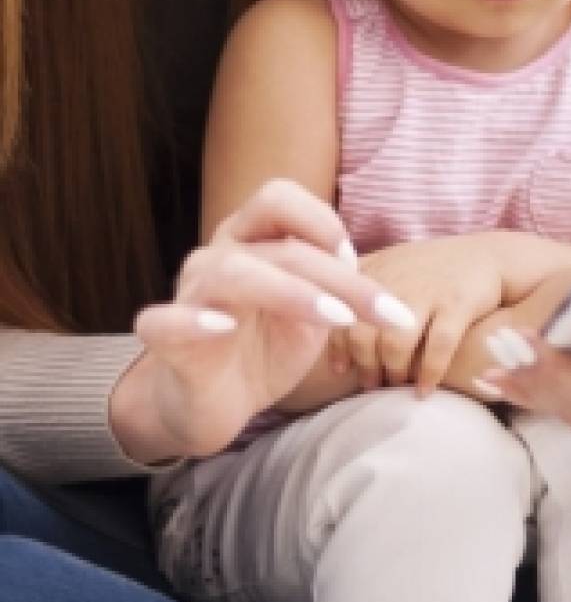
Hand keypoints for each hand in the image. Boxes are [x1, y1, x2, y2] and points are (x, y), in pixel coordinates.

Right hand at [120, 179, 417, 462]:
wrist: (216, 404)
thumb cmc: (266, 344)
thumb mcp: (315, 310)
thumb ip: (335, 279)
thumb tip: (355, 262)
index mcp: (252, 238)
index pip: (279, 197)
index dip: (321, 220)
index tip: (356, 261)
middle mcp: (218, 255)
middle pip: (277, 243)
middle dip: (336, 276)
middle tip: (378, 311)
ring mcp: (190, 295)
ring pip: (230, 271)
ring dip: (291, 292)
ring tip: (336, 318)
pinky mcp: (166, 341)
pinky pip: (161, 320)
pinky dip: (189, 319)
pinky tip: (221, 326)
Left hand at [326, 234, 509, 394]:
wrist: (488, 256)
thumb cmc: (433, 269)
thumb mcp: (393, 264)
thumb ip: (360, 284)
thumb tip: (325, 320)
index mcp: (376, 270)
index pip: (340, 314)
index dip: (338, 348)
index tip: (342, 370)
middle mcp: (397, 279)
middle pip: (363, 334)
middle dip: (365, 367)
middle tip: (372, 386)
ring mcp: (428, 291)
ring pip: (395, 343)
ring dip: (394, 373)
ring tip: (398, 386)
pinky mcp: (458, 303)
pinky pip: (438, 347)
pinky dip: (429, 374)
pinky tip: (426, 390)